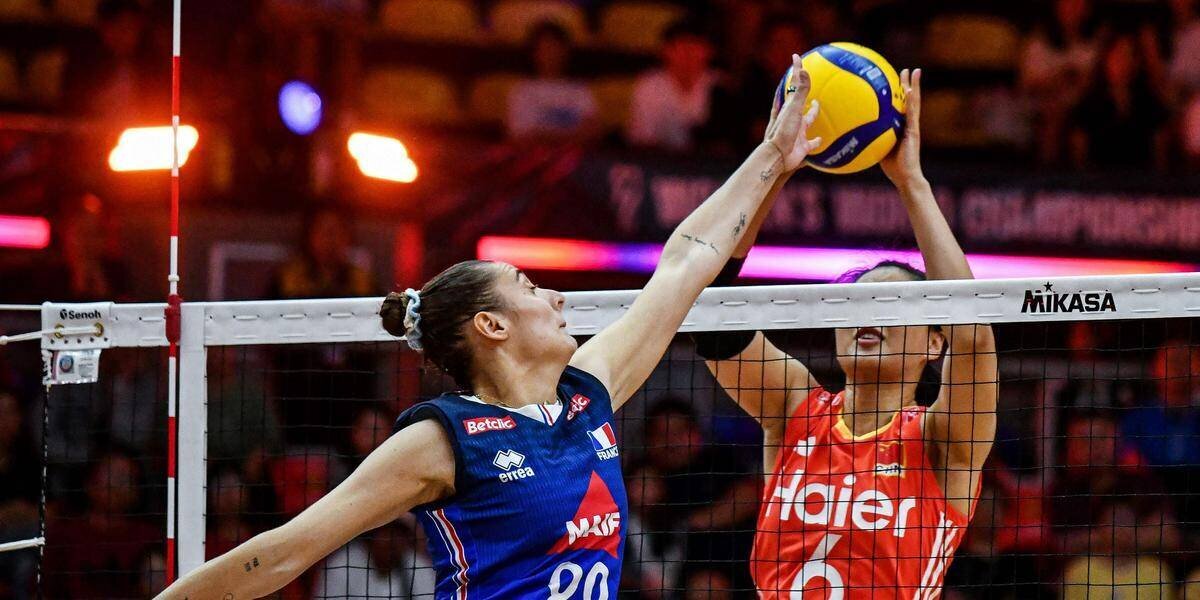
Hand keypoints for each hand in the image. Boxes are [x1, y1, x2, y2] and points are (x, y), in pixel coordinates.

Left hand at [763, 54, 821, 171]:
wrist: (778, 158)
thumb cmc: (783, 132)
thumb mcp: (793, 109)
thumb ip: (800, 91)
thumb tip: (803, 70)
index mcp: (789, 108)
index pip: (793, 85)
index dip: (797, 71)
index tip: (796, 57)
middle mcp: (793, 119)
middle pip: (799, 102)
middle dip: (803, 94)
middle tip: (808, 84)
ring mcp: (797, 133)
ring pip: (806, 122)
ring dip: (812, 115)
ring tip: (817, 108)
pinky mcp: (802, 147)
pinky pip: (812, 143)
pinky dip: (817, 141)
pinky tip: (821, 140)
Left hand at [880, 68, 925, 188]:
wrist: (906, 177)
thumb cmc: (893, 168)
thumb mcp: (877, 149)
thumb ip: (870, 140)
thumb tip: (852, 135)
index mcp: (901, 127)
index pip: (899, 107)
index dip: (898, 94)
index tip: (894, 81)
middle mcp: (908, 124)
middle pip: (909, 100)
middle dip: (907, 85)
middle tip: (905, 70)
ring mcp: (913, 127)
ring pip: (914, 102)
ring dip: (914, 86)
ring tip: (915, 71)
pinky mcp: (914, 131)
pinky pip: (912, 113)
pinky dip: (912, 101)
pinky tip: (910, 90)